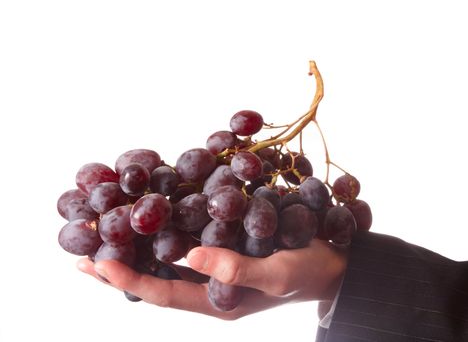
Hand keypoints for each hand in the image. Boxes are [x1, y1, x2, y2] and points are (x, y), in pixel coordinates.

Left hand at [77, 238, 347, 319]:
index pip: (163, 293)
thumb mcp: (278, 274)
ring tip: (105, 236)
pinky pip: (185, 244)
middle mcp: (209, 287)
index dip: (129, 279)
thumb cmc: (308, 272)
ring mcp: (215, 269)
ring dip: (136, 249)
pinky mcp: (224, 249)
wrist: (332, 263)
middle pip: (155, 280)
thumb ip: (236, 270)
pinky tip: (152, 218)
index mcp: (218, 302)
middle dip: (120, 268)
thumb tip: (188, 255)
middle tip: (83, 254)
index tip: (97, 263)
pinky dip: (163, 233)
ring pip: (166, 262)